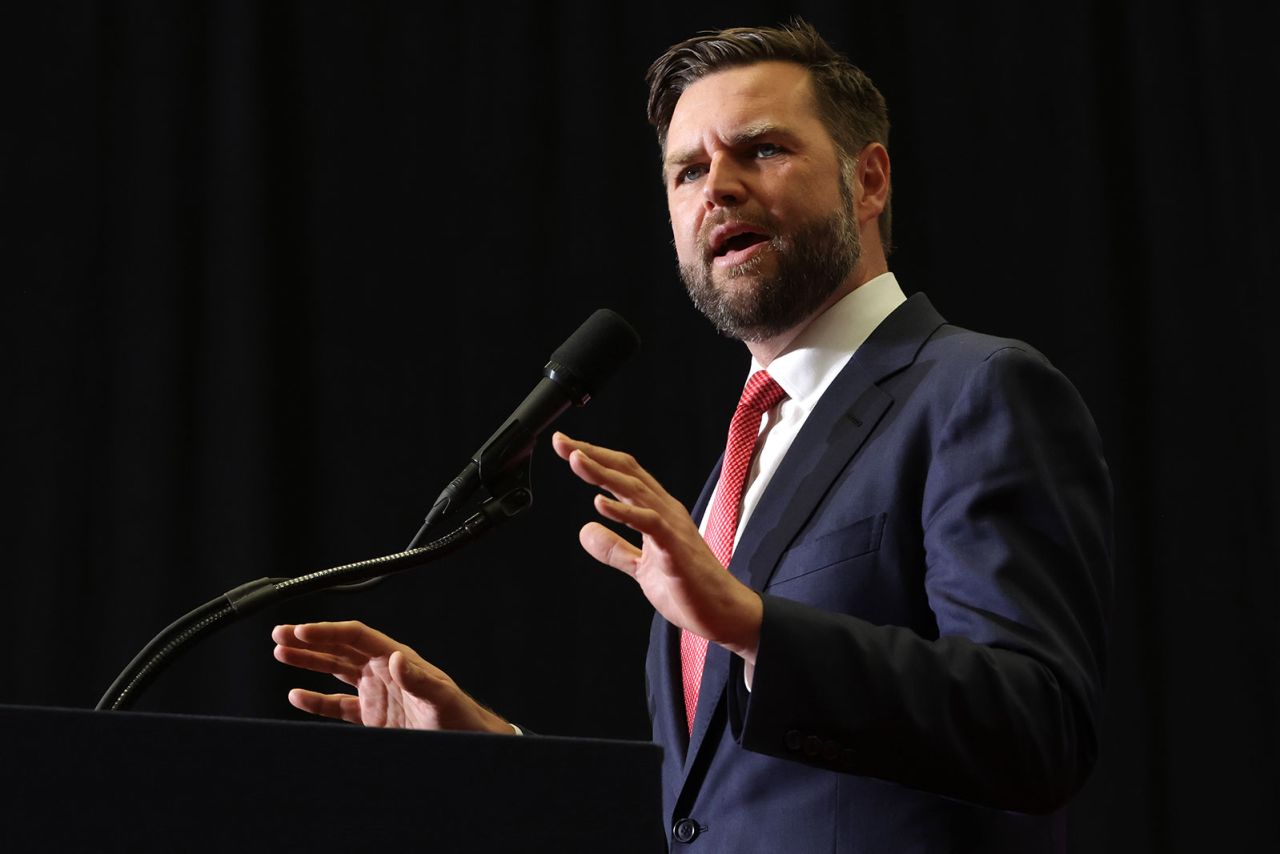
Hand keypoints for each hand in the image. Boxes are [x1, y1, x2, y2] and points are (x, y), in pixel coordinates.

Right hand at [272, 621, 512, 732]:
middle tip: (279, 634)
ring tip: (280, 653)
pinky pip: (338, 704)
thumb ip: (418, 679)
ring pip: (334, 671)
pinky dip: (316, 700)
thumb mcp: (440, 697)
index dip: (327, 632)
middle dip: (309, 641)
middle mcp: (382, 671)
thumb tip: (394, 658)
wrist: (467, 744)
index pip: (355, 637)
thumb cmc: (459, 718)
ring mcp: (376, 693)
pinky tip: (297, 695)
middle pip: (339, 648)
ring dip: (308, 662)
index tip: (301, 631)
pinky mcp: (372, 716)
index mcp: (396, 659)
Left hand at [551, 431, 762, 662]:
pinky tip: (599, 504)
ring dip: (604, 474)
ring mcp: (672, 527)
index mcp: (657, 512)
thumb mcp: (641, 568)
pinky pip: (649, 523)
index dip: (595, 458)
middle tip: (561, 442)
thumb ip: (615, 549)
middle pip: (626, 473)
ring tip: (575, 459)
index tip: (565, 447)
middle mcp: (665, 510)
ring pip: (635, 491)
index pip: (624, 475)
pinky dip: (624, 512)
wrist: (724, 613)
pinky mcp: (675, 548)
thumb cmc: (689, 588)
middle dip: (593, 455)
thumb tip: (584, 531)